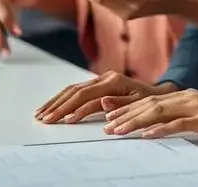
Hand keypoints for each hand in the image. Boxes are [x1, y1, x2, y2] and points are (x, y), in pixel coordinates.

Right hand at [34, 71, 173, 124]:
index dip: (71, 107)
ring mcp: (100, 79)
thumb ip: (121, 104)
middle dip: (57, 105)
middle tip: (43, 118)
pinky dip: (62, 98)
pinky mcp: (97, 84)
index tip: (61, 120)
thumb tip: (102, 103)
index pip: (85, 95)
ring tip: (41, 113)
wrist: (156, 93)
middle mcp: (104, 77)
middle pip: (74, 91)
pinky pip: (76, 90)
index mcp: (113, 81)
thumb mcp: (139, 104)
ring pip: (72, 89)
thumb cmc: (149, 101)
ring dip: (56, 101)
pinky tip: (53, 107)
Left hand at [103, 89, 197, 143]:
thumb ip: (182, 116)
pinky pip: (179, 124)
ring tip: (118, 130)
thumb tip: (160, 125)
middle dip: (124, 115)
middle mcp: (187, 97)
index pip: (149, 100)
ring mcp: (196, 107)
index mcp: (184, 95)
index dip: (128, 108)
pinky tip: (148, 135)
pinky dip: (161, 129)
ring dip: (135, 122)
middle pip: (148, 104)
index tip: (109, 117)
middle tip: (106, 126)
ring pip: (158, 112)